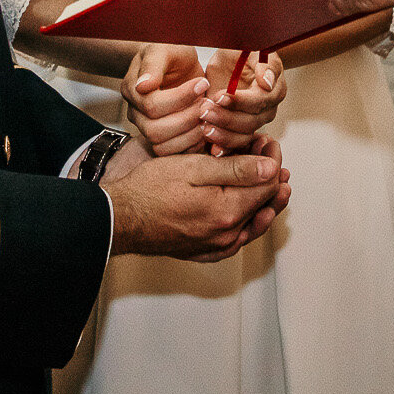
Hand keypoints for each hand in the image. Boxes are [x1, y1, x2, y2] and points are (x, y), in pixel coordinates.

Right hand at [103, 136, 290, 261]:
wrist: (120, 218)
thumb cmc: (149, 189)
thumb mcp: (193, 167)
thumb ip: (235, 170)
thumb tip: (271, 168)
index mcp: (227, 212)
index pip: (268, 185)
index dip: (273, 159)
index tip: (267, 142)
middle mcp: (226, 235)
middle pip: (264, 204)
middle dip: (271, 175)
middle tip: (267, 153)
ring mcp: (216, 247)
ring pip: (254, 222)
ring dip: (264, 197)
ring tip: (271, 179)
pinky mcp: (205, 252)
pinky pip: (238, 239)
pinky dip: (250, 222)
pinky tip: (251, 212)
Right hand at [122, 44, 209, 154]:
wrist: (177, 61)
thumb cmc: (170, 51)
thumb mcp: (164, 48)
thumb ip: (153, 65)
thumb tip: (142, 85)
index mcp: (133, 90)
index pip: (152, 105)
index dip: (180, 98)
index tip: (202, 83)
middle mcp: (137, 113)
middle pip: (155, 130)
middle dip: (186, 118)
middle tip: (207, 104)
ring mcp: (148, 128)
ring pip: (163, 147)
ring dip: (190, 135)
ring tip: (208, 116)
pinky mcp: (164, 138)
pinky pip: (175, 153)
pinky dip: (192, 146)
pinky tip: (206, 128)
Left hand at [200, 51, 285, 155]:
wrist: (233, 61)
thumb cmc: (243, 53)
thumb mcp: (252, 50)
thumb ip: (264, 64)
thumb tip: (267, 82)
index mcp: (274, 90)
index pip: (259, 101)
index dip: (239, 101)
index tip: (220, 96)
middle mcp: (267, 110)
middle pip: (250, 122)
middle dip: (226, 119)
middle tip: (205, 112)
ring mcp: (254, 122)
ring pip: (243, 136)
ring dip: (223, 135)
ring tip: (205, 128)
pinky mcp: (239, 130)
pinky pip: (236, 145)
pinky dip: (225, 149)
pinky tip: (213, 149)